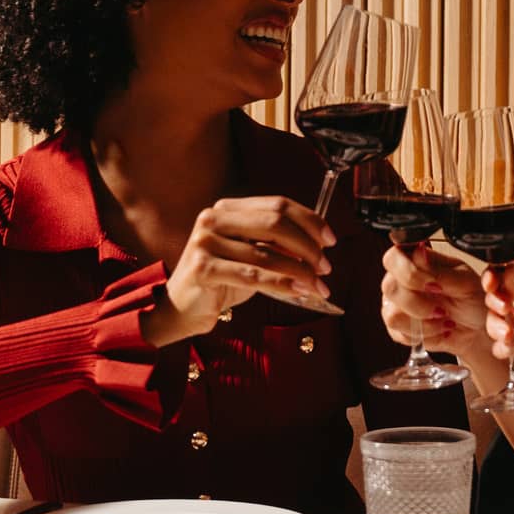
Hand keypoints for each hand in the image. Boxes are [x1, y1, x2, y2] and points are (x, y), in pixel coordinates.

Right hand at [143, 196, 335, 346]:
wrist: (182, 308)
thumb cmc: (223, 280)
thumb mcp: (252, 254)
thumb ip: (276, 243)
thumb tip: (319, 242)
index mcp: (228, 208)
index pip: (277, 205)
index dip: (309, 220)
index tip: (330, 239)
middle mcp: (213, 218)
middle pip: (275, 223)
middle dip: (307, 245)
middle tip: (325, 265)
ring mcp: (205, 242)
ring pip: (267, 253)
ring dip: (300, 271)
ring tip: (318, 285)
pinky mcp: (203, 268)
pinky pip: (253, 275)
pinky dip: (282, 283)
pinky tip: (300, 291)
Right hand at [380, 244, 491, 362]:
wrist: (478, 327)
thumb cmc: (473, 298)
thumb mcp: (464, 282)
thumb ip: (439, 271)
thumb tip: (418, 252)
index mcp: (416, 260)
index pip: (393, 257)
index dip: (408, 272)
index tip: (433, 285)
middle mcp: (401, 280)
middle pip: (389, 287)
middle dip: (419, 303)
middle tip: (441, 308)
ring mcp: (397, 304)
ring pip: (392, 315)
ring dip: (424, 322)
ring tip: (443, 318)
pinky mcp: (398, 328)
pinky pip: (400, 335)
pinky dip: (426, 335)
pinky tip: (439, 328)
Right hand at [481, 260, 513, 388]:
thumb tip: (507, 273)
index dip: (499, 275)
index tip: (493, 284)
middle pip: (501, 293)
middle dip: (496, 301)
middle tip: (503, 309)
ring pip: (500, 319)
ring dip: (496, 325)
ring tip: (507, 334)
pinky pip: (507, 344)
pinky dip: (501, 346)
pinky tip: (507, 348)